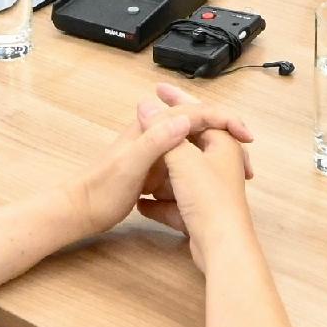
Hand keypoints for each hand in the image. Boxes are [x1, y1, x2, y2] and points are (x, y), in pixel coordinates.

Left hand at [53, 85, 253, 251]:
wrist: (78, 212)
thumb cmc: (101, 190)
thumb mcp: (131, 165)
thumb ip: (155, 141)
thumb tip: (183, 119)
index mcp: (152, 130)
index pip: (195, 114)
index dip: (223, 120)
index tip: (246, 135)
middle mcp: (155, 138)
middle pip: (197, 128)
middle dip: (224, 137)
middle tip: (248, 157)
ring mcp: (154, 156)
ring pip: (192, 148)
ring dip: (213, 156)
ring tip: (236, 173)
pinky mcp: (152, 173)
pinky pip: (182, 168)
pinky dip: (198, 174)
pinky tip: (208, 190)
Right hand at [135, 92, 257, 249]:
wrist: (221, 247)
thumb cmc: (208, 200)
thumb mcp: (182, 161)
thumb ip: (163, 132)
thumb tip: (145, 106)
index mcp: (221, 144)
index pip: (200, 113)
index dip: (178, 99)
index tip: (158, 90)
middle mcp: (219, 164)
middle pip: (189, 143)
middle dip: (166, 135)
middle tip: (145, 120)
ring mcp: (210, 191)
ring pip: (181, 174)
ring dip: (161, 173)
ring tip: (139, 169)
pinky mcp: (201, 214)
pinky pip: (177, 202)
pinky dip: (162, 203)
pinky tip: (143, 205)